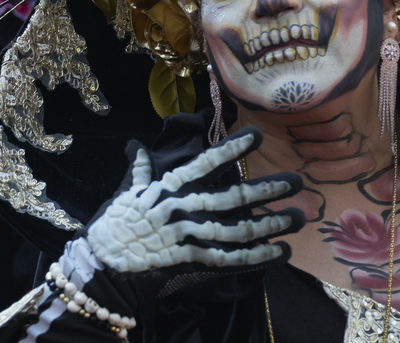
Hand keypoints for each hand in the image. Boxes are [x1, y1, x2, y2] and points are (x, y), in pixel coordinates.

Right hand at [87, 127, 303, 300]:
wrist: (102, 263)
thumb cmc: (114, 225)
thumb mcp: (127, 192)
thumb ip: (139, 169)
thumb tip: (136, 146)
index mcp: (168, 187)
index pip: (205, 163)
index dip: (232, 149)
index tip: (256, 135)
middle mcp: (182, 209)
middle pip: (231, 197)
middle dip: (265, 190)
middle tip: (296, 182)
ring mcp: (187, 236)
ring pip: (237, 229)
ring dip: (269, 224)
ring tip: (297, 218)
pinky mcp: (189, 260)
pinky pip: (229, 259)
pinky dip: (255, 257)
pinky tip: (279, 252)